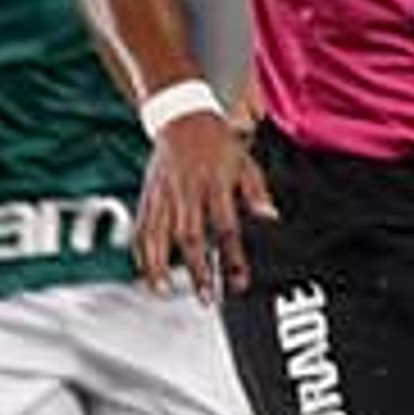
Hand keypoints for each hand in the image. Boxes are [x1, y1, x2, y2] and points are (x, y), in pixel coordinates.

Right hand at [134, 109, 276, 300]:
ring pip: (158, 235)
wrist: (181, 116)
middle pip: (191, 238)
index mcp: (215, 185)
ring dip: (160, 266)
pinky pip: (142, 226)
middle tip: (206, 298)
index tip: (238, 284)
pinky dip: (142, 251)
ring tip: (164, 293)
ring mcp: (163, 194)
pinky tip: (146, 272)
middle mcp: (187, 192)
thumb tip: (271, 218)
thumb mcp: (245, 162)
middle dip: (197, 271)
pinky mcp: (148, 194)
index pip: (226, 229)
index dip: (232, 259)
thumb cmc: (218, 143)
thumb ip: (256, 192)